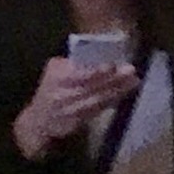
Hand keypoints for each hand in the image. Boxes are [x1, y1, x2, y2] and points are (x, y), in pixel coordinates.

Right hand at [14, 52, 137, 155]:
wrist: (39, 121)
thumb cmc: (49, 89)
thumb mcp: (53, 71)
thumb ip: (71, 62)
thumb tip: (96, 52)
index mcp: (58, 77)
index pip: (78, 74)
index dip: (96, 71)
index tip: (112, 64)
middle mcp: (65, 94)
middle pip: (92, 86)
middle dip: (113, 78)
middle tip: (130, 70)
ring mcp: (74, 109)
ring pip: (99, 98)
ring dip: (118, 89)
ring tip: (133, 80)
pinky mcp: (81, 120)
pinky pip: (101, 108)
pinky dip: (114, 100)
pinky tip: (125, 92)